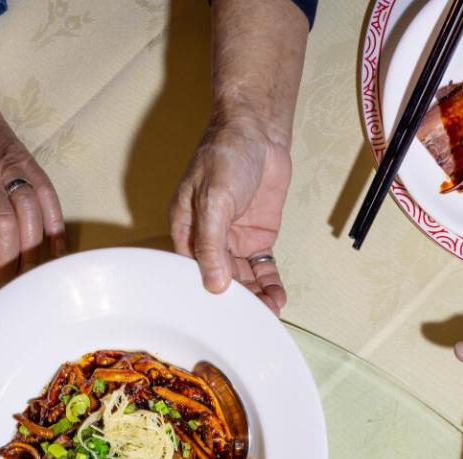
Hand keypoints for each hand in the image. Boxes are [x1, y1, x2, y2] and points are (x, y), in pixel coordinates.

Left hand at [0, 57, 64, 305]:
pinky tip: (52, 257)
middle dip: (8, 267)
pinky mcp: (30, 163)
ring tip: (27, 281)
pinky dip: (55, 232)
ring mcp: (10, 166)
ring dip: (32, 256)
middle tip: (5, 293)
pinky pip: (51, 201)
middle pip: (5, 227)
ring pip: (32, 217)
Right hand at [170, 113, 290, 314]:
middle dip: (235, 303)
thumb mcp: (214, 198)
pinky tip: (276, 300)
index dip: (205, 296)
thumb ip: (212, 242)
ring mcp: (233, 242)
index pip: (192, 273)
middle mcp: (208, 241)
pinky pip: (262, 270)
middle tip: (251, 322)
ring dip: (255, 298)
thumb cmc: (226, 154)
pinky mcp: (256, 240)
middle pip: (219, 282)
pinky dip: (269, 285)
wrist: (258, 131)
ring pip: (242, 281)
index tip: (220, 319)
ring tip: (268, 314)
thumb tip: (214, 283)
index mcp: (186, 232)